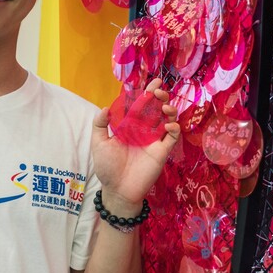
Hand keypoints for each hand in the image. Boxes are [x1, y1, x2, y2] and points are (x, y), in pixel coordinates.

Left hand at [91, 79, 178, 213]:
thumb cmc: (107, 167)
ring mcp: (154, 140)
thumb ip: (100, 125)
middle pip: (156, 108)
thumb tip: (106, 107)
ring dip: (169, 110)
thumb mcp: (99, 144)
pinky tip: (169, 125)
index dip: (147, 93)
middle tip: (159, 91)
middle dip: (160, 97)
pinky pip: (172, 138)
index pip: (140, 105)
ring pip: (167, 120)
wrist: (117, 190)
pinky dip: (174, 129)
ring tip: (165, 106)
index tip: (154, 82)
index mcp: (129, 125)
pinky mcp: (162, 152)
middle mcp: (143, 130)